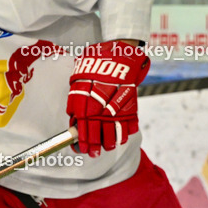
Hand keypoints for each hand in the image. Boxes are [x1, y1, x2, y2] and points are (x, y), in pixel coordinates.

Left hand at [66, 41, 149, 156]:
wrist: (118, 54)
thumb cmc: (94, 66)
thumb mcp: (78, 82)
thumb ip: (77, 103)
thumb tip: (75, 123)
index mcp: (85, 104)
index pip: (83, 131)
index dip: (82, 143)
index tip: (82, 150)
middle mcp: (101, 109)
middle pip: (99, 135)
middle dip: (96, 147)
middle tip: (95, 153)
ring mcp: (118, 109)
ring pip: (115, 133)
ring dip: (112, 142)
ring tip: (109, 146)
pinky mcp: (132, 106)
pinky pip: (130, 125)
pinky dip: (126, 132)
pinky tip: (122, 136)